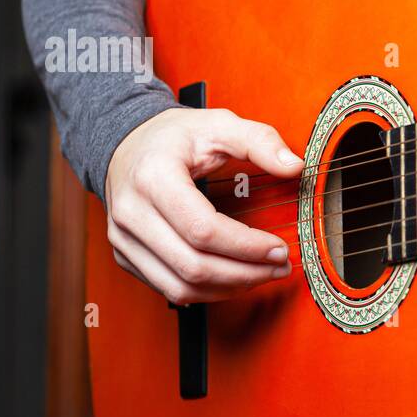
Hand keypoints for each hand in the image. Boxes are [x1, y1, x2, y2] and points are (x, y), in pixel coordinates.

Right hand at [104, 107, 303, 303]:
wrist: (125, 146)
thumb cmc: (173, 137)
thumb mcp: (219, 125)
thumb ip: (260, 141)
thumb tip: (294, 166)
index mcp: (153, 178)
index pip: (203, 229)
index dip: (246, 246)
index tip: (279, 248)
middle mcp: (130, 213)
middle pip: (193, 265)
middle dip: (245, 273)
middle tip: (280, 267)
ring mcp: (122, 239)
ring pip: (180, 287)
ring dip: (229, 288)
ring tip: (262, 275)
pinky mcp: (124, 255)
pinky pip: (169, 289)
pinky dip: (207, 292)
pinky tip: (235, 278)